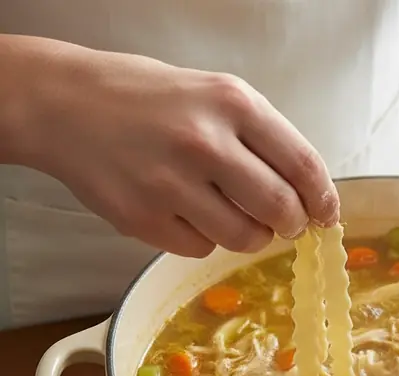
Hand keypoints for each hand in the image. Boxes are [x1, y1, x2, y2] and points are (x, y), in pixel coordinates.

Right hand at [21, 40, 337, 256]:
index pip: (303, 165)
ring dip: (250, 235)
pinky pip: (201, 249)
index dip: (323, 200)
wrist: (66, 104)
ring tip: (230, 212)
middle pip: (280, 210)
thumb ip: (263, 140)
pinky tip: (185, 212)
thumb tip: (308, 195)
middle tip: (285, 223)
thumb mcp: (215, 97)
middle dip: (291, 224)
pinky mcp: (144, 219)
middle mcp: (205, 142)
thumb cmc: (152, 101)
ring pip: (245, 238)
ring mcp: (171, 184)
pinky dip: (204, 238)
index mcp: (232, 104)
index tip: (326, 215)